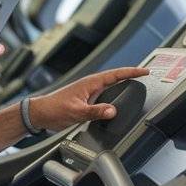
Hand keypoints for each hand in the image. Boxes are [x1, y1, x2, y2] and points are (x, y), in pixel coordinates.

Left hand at [28, 67, 150, 131]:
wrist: (40, 113)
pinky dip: (113, 94)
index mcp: (90, 83)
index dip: (132, 72)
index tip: (145, 71)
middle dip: (130, 75)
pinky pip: (104, 94)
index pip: (116, 74)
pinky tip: (116, 99)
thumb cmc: (54, 109)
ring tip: (136, 83)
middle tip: (145, 74)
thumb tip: (112, 111)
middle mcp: (90, 85)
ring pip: (110, 85)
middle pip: (115, 77)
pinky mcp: (85, 99)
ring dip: (122, 83)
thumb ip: (95, 111)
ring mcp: (88, 92)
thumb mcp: (77, 112)